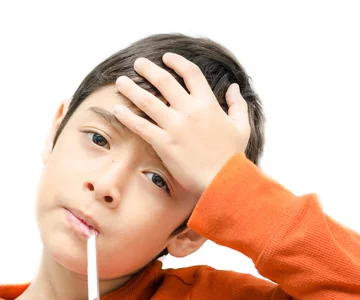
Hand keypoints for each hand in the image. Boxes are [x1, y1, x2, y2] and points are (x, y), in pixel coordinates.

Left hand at [112, 52, 250, 197]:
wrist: (224, 180)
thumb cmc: (233, 156)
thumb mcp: (242, 127)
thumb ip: (237, 105)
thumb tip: (233, 88)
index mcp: (208, 104)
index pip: (190, 73)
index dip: (177, 62)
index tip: (166, 57)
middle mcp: (189, 111)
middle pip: (164, 81)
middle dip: (148, 69)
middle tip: (137, 63)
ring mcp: (175, 126)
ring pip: (147, 101)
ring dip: (131, 89)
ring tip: (120, 81)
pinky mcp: (164, 143)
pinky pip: (141, 126)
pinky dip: (127, 116)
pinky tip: (117, 109)